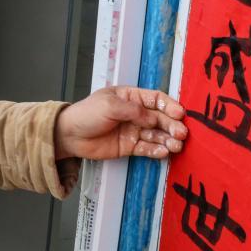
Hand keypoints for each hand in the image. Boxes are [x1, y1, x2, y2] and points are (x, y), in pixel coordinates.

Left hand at [54, 87, 187, 160]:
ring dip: (168, 140)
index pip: (156, 99)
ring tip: (176, 146)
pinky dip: (156, 150)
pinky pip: (147, 148)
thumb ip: (133, 111)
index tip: (179, 114)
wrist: (69, 135)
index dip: (169, 106)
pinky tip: (164, 152)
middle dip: (172, 125)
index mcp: (130, 97)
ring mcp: (133, 130)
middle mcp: (134, 113)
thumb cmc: (86, 114)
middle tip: (181, 133)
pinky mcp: (129, 146)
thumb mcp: (109, 106)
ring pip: (156, 134)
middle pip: (160, 118)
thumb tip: (154, 118)